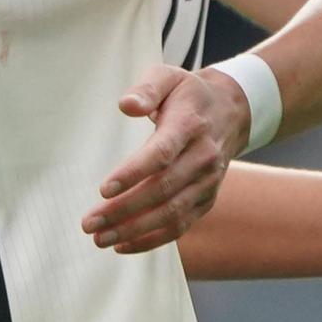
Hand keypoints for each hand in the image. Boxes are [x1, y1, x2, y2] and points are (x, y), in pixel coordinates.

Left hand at [81, 65, 247, 253]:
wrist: (231, 112)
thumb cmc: (188, 95)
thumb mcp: (169, 77)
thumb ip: (147, 88)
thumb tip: (126, 105)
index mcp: (190, 125)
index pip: (162, 153)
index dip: (133, 173)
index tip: (104, 189)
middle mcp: (203, 157)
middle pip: (163, 190)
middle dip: (124, 210)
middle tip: (90, 222)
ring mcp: (207, 182)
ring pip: (171, 213)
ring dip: (134, 230)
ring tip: (100, 238)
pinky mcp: (206, 199)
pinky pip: (180, 225)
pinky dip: (152, 240)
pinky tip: (123, 244)